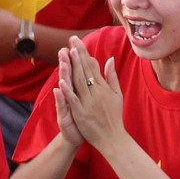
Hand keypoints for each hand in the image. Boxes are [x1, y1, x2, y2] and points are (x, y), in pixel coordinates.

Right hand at [54, 48, 84, 147]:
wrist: (76, 136)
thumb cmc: (85, 116)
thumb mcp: (89, 96)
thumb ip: (91, 78)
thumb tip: (94, 61)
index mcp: (78, 88)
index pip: (77, 69)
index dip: (76, 57)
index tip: (75, 43)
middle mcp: (70, 93)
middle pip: (69, 75)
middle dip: (67, 62)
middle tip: (64, 49)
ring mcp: (66, 104)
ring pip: (64, 87)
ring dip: (63, 76)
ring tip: (62, 64)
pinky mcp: (64, 115)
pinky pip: (63, 105)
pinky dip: (61, 97)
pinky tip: (59, 88)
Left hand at [62, 36, 125, 154]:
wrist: (113, 138)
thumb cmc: (114, 115)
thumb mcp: (117, 94)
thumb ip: (112, 76)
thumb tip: (109, 59)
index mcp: (104, 87)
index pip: (92, 67)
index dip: (84, 54)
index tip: (78, 42)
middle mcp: (96, 93)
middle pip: (85, 71)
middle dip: (78, 55)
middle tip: (72, 40)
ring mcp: (88, 103)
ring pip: (79, 82)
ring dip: (73, 67)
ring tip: (68, 53)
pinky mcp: (81, 114)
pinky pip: (74, 100)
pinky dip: (68, 90)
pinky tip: (62, 80)